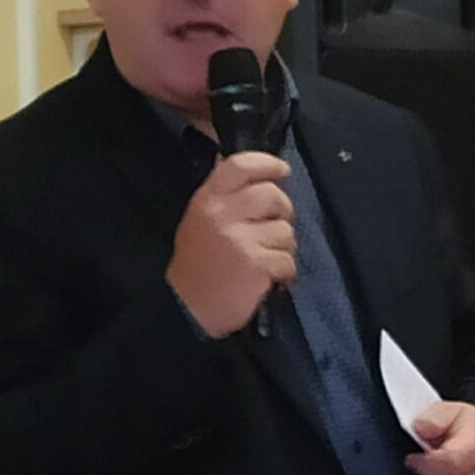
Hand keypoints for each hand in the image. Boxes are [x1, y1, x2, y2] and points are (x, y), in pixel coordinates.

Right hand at [166, 150, 295, 336]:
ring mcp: (240, 238)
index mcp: (208, 200)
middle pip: (272, 195)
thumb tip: (259, 177)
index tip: (282, 170)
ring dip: (281, 248)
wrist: (187, 310)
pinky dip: (283, 273)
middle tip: (272, 229)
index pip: (241, 166)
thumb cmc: (197, 268)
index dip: (267, 164)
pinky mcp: (257, 263)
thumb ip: (226, 198)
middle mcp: (223, 214)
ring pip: (285, 231)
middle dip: (282, 212)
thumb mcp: (200, 221)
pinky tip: (267, 279)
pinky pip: (288, 260)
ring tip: (263, 260)